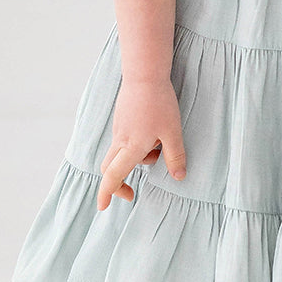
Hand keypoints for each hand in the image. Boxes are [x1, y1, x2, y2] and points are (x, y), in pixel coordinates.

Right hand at [96, 76, 187, 209]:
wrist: (145, 74)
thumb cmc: (160, 103)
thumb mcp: (173, 132)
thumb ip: (175, 156)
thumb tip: (179, 177)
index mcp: (131, 147)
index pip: (113, 176)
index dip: (107, 193)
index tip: (102, 207)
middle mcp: (120, 140)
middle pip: (110, 168)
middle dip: (118, 183)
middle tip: (133, 192)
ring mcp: (119, 129)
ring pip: (122, 154)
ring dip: (137, 159)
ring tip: (160, 146)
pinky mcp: (122, 120)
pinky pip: (125, 140)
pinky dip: (138, 145)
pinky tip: (156, 130)